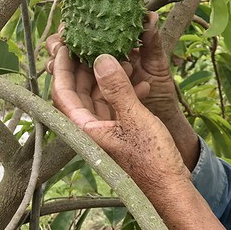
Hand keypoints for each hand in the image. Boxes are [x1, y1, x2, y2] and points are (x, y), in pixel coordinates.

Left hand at [46, 13, 199, 168]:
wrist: (170, 187)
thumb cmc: (151, 158)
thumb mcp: (135, 118)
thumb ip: (117, 89)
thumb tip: (101, 59)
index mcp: (85, 128)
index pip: (62, 92)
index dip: (61, 68)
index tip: (64, 45)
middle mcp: (91, 129)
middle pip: (78, 92)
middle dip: (82, 67)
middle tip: (89, 42)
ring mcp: (107, 130)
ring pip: (98, 96)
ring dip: (106, 75)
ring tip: (117, 54)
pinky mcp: (123, 131)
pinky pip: (116, 104)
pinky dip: (123, 89)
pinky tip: (138, 78)